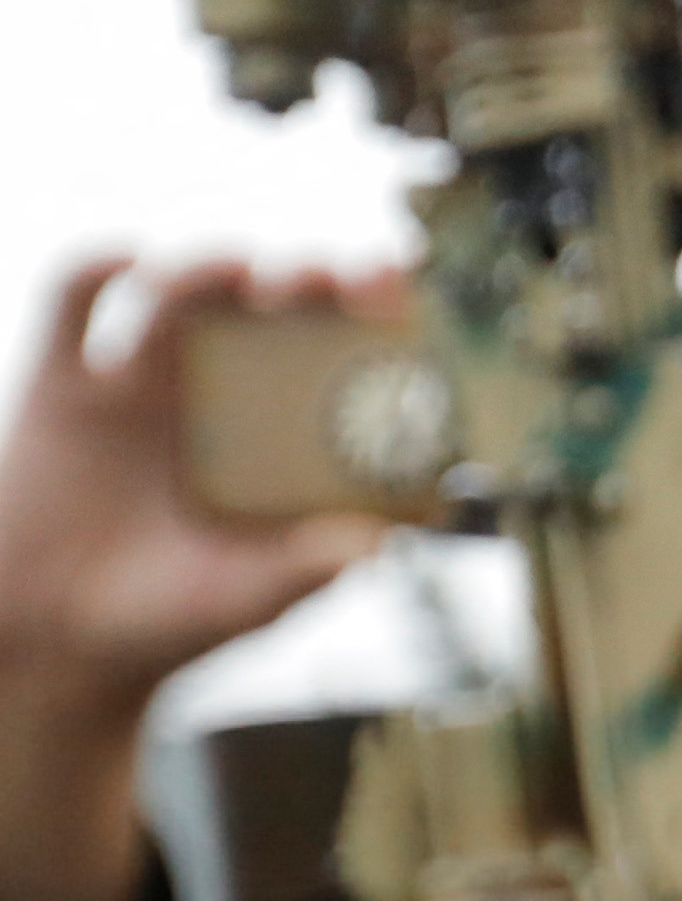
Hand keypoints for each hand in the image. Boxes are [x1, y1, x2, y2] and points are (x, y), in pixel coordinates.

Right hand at [0, 255, 395, 716]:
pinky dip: (100, 265)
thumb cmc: (170, 624)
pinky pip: (75, 300)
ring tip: (253, 278)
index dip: (376, 319)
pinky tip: (132, 258)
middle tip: (344, 280)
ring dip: (221, 266)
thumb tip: (374, 545)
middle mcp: (221, 397)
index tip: (404, 302)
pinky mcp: (63, 383)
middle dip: (315, 278)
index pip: (343, 355)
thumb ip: (305, 571)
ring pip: (186, 289)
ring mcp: (143, 383)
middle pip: (274, 305)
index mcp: (284, 438)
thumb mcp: (247, 600)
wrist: (57, 642)